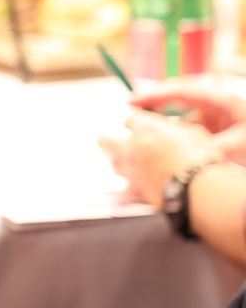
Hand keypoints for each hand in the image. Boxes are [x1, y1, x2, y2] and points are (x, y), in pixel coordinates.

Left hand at [101, 112, 225, 207]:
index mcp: (146, 129)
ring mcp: (130, 168)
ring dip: (122, 163)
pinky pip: (122, 187)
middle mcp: (132, 147)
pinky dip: (129, 186)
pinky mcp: (133, 188)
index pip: (131, 120)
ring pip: (114, 163)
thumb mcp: (194, 134)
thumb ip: (178, 130)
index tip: (141, 127)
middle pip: (106, 141)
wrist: (197, 187)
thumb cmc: (201, 158)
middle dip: (110, 142)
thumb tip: (175, 131)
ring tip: (134, 166)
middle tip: (122, 145)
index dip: (136, 124)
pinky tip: (137, 187)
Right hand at [130, 82, 245, 163]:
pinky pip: (186, 122)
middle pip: (177, 94)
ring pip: (180, 109)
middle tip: (130, 107)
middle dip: (153, 99)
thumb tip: (178, 150)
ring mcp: (213, 112)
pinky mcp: (212, 124)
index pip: (181, 90)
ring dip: (162, 114)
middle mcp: (215, 101)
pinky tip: (162, 137)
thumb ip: (204, 146)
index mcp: (220, 99)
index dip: (155, 94)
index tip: (134, 100)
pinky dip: (172, 128)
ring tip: (141, 124)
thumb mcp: (235, 146)